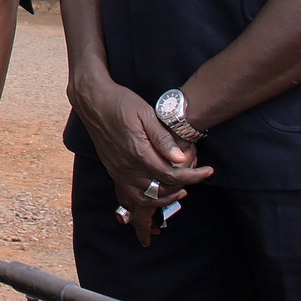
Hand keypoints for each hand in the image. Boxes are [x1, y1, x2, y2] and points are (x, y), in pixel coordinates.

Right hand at [69, 71, 212, 246]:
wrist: (92, 101)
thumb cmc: (120, 102)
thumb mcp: (146, 113)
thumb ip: (163, 138)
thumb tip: (180, 158)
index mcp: (138, 153)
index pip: (172, 175)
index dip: (194, 176)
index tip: (208, 171)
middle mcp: (127, 167)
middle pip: (161, 190)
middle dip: (182, 185)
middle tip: (196, 174)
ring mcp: (118, 171)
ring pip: (145, 199)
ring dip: (165, 197)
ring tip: (180, 188)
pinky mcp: (113, 171)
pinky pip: (129, 196)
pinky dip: (146, 199)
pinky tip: (157, 192)